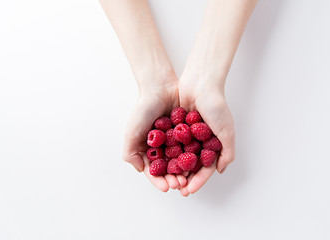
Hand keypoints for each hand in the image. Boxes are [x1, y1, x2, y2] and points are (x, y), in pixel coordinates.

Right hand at [122, 73, 186, 191]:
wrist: (160, 88)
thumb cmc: (143, 109)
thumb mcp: (132, 132)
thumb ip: (130, 153)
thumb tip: (140, 171)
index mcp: (148, 149)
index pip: (154, 170)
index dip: (159, 181)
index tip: (167, 187)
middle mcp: (162, 147)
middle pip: (169, 169)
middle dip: (174, 179)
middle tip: (181, 184)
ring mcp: (175, 141)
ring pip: (181, 161)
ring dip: (185, 171)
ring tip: (190, 177)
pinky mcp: (187, 133)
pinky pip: (192, 148)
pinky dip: (194, 157)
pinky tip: (198, 164)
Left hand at [178, 75, 234, 195]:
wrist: (200, 83)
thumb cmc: (216, 106)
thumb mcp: (227, 131)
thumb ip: (227, 152)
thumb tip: (220, 170)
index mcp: (214, 144)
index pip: (206, 168)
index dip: (198, 180)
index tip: (189, 190)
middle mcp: (201, 141)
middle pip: (191, 165)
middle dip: (184, 177)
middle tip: (176, 188)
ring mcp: (188, 134)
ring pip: (179, 156)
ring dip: (174, 168)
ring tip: (167, 178)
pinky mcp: (177, 127)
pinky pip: (171, 143)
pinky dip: (166, 152)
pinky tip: (160, 162)